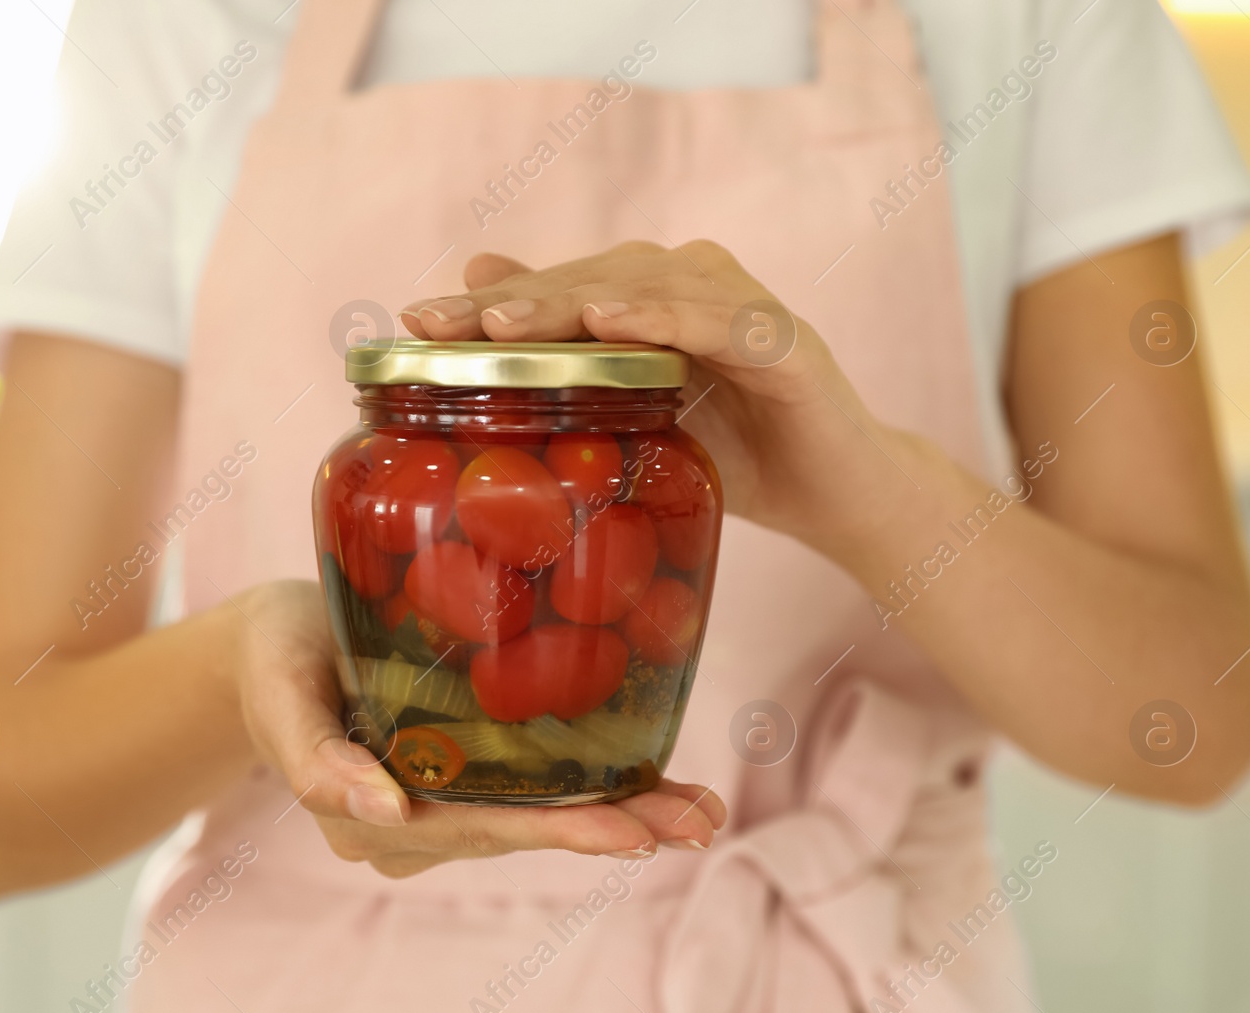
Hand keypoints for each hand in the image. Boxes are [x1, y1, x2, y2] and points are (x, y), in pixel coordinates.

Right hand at [232, 579, 727, 878]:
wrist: (269, 640)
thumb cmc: (272, 658)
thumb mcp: (280, 694)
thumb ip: (318, 764)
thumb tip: (389, 813)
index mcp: (372, 821)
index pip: (481, 827)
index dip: (558, 830)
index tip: (630, 833)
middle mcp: (415, 827)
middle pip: (525, 829)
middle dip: (615, 828)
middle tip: (696, 822)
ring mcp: (441, 804)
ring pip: (538, 813)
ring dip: (621, 813)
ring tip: (700, 810)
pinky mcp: (462, 771)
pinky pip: (531, 785)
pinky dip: (595, 785)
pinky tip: (659, 784)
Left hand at [401, 241, 909, 549]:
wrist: (836, 497)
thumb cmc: (732, 457)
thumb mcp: (638, 422)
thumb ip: (574, 369)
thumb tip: (481, 305)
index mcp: (651, 303)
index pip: (558, 293)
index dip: (487, 304)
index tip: (413, 321)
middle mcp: (694, 286)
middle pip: (593, 279)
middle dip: (515, 301)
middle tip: (446, 322)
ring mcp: (742, 309)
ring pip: (647, 287)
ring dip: (574, 299)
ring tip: (506, 321)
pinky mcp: (786, 343)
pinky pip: (722, 320)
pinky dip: (668, 314)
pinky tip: (615, 320)